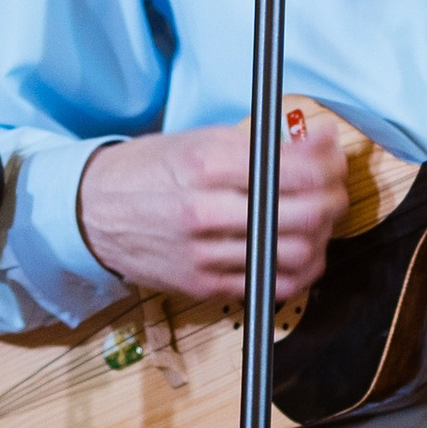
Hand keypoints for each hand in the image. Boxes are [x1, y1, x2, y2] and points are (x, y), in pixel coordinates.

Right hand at [76, 118, 349, 306]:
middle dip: (333, 202)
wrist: (92, 212)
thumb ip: (262, 146)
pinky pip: (270, 285)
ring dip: (321, 240)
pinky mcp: (204, 285)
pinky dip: (298, 271)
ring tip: (319, 224)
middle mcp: (204, 210)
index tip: (333, 157)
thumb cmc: (149, 172)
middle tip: (334, 192)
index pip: (293, 171)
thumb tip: (319, 142)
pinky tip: (299, 253)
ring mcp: (204, 254)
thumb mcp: (201, 142)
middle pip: (301, 216)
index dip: (328, 166)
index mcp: (205, 164)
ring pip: (292, 254)